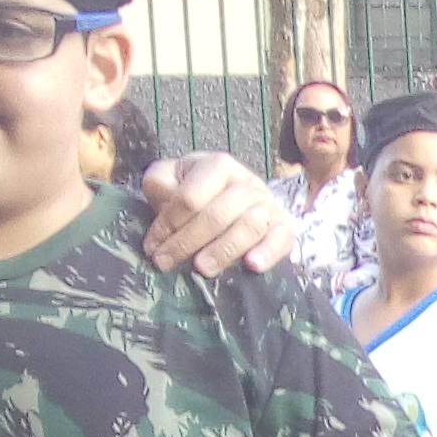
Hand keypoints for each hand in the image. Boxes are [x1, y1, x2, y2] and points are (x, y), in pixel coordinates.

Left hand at [141, 153, 294, 277]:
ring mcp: (269, 205)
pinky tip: (252, 266)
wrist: (237, 200)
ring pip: (249, 227)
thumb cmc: (197, 192)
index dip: (168, 224)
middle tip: (165, 263)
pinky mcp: (285, 228)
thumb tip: (165, 198)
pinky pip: (282, 240)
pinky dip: (268, 253)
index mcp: (218, 166)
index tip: (152, 247)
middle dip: (187, 242)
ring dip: (223, 251)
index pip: (191, 197)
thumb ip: (160, 184)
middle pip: (217, 215)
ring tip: (202, 270)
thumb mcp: (171, 179)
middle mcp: (247, 182)